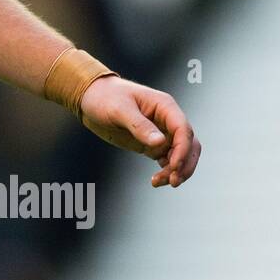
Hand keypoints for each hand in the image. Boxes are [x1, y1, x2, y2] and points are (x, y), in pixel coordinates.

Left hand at [78, 76, 200, 187]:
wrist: (90, 98)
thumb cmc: (105, 97)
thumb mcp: (119, 109)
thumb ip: (139, 126)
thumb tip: (160, 143)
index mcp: (165, 106)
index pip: (183, 129)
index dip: (183, 149)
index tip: (174, 166)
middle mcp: (167, 120)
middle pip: (189, 144)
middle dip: (185, 163)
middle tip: (173, 181)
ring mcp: (161, 133)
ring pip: (181, 155)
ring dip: (177, 170)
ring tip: (159, 182)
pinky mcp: (151, 144)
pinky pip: (167, 160)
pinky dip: (166, 171)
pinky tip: (156, 181)